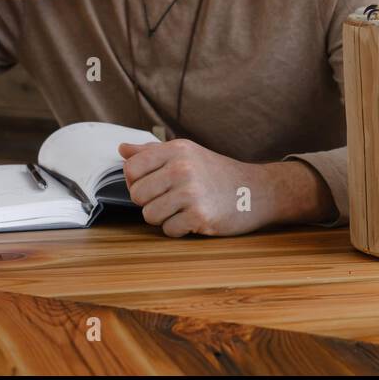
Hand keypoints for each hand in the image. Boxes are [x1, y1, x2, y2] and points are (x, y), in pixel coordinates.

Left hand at [118, 138, 272, 236]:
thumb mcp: (187, 153)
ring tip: (182, 209)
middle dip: (150, 202)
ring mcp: (191, 192)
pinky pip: (168, 230)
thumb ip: (152, 152)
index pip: (131, 168)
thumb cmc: (216, 173)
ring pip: (149, 215)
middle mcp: (182, 167)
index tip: (152, 185)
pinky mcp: (200, 216)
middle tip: (171, 199)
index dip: (135, 181)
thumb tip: (122, 149)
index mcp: (176, 149)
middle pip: (137, 194)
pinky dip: (178, 229)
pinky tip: (194, 218)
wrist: (256, 190)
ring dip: (163, 217)